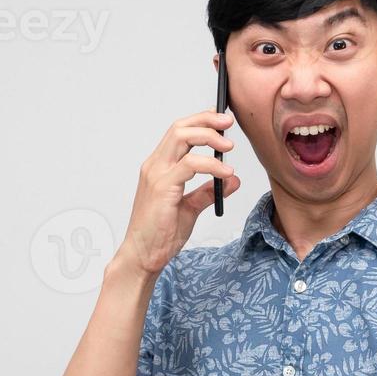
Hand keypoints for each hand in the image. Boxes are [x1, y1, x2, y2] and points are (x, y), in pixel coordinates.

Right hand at [116, 108, 240, 277]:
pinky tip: (225, 172)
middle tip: (228, 122)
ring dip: (209, 136)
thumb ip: (208, 192)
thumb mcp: (190, 208)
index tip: (221, 120)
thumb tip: (231, 180)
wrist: (144, 255)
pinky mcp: (162, 187)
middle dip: (206, 120)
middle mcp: (155, 166)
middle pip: (180, 128)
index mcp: (159, 167)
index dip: (200, 121)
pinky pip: (190, 165)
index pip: (178, 133)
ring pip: (182, 138)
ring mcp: (156, 175)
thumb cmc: (160, 233)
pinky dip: (211, 164)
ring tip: (229, 145)